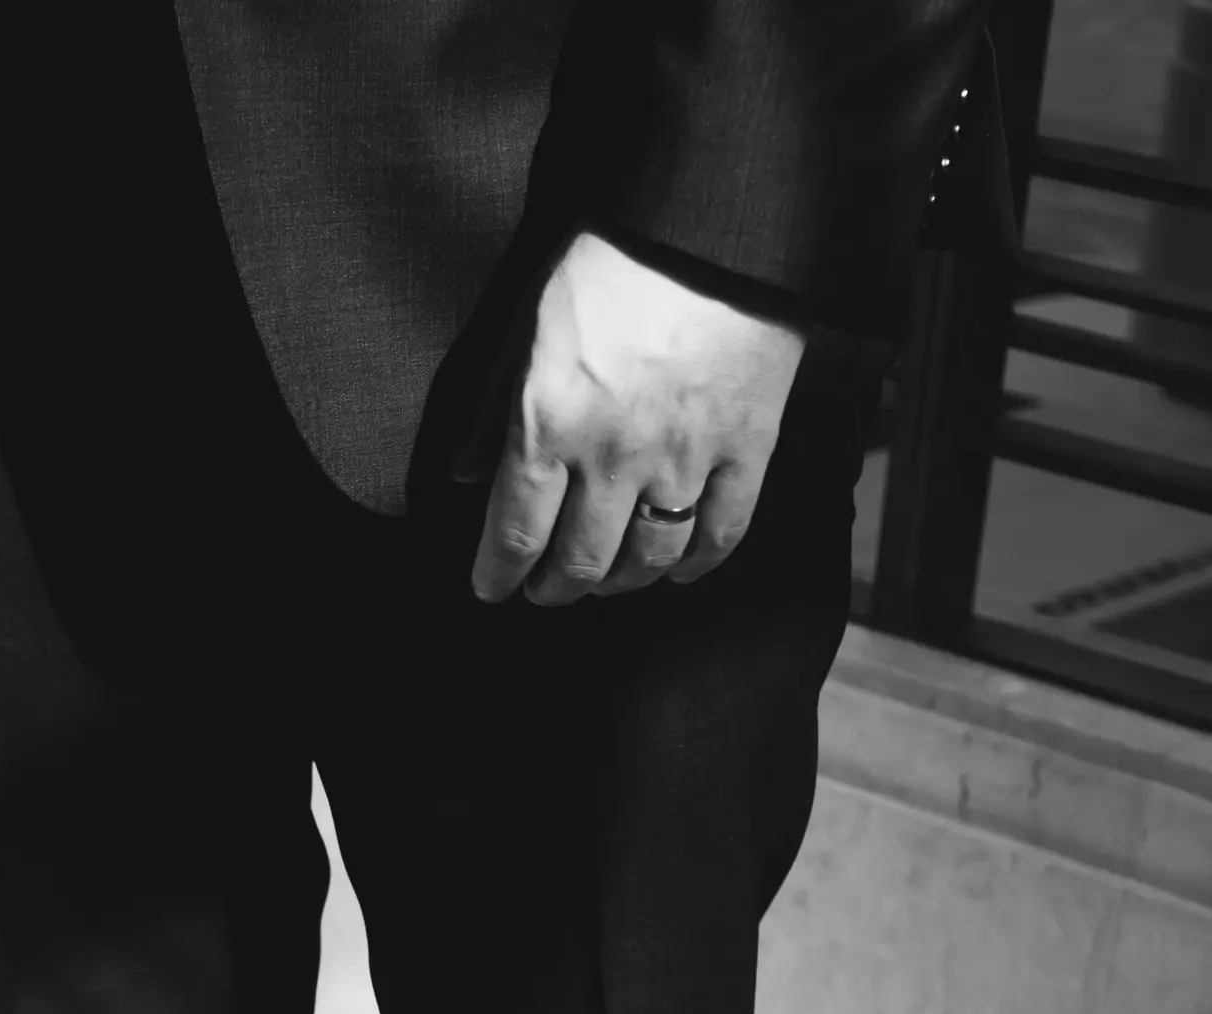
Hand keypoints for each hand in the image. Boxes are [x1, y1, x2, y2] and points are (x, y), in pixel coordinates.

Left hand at [467, 231, 802, 605]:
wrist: (711, 224)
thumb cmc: (608, 262)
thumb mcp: (526, 325)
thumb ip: (494, 408)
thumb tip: (465, 474)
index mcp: (548, 425)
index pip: (514, 534)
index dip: (497, 575)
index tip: (491, 589)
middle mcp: (613, 457)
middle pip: (580, 562)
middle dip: (553, 588)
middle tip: (543, 591)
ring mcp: (685, 458)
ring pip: (648, 559)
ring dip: (619, 583)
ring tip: (603, 580)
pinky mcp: (746, 447)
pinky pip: (721, 532)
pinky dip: (697, 564)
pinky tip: (679, 570)